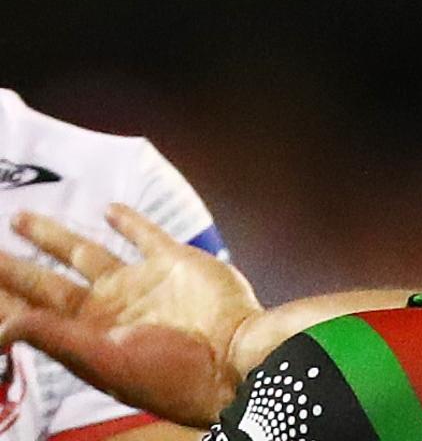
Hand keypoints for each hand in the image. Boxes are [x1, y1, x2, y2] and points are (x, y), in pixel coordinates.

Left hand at [0, 204, 262, 426]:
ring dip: (54, 237)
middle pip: (48, 283)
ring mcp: (140, 283)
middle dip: (15, 267)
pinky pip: (144, 235)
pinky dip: (127, 220)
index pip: (30, 312)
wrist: (238, 354)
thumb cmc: (174, 372)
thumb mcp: (107, 360)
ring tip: (22, 220)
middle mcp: (108, 308)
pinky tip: (109, 209)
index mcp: (86, 335)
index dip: (3, 295)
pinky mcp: (174, 262)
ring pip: (85, 253)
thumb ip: (55, 338)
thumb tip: (6, 325)